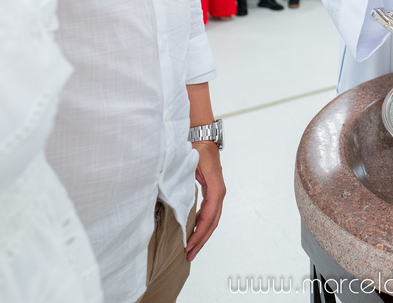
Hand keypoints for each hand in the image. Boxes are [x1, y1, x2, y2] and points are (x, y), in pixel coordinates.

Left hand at [186, 141, 224, 260]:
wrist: (203, 137)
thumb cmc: (196, 148)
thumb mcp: (189, 164)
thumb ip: (183, 182)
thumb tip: (173, 200)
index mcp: (215, 188)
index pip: (209, 217)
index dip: (199, 233)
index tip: (188, 245)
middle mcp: (219, 192)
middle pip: (213, 222)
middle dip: (202, 240)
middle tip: (189, 255)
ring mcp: (217, 192)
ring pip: (213, 219)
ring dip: (203, 235)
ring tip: (192, 249)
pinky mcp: (213, 191)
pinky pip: (210, 213)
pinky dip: (203, 225)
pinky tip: (194, 232)